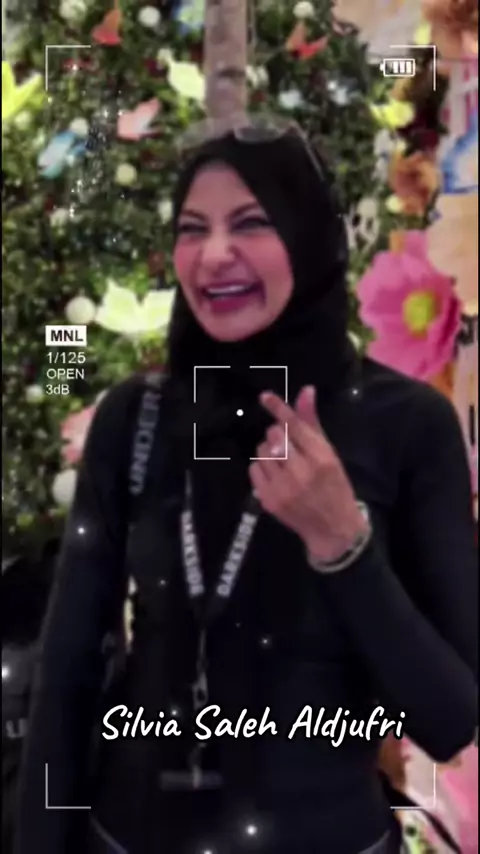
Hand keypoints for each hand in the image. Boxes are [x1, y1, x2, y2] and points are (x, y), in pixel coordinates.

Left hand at [249, 386, 368, 561]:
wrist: (332, 527)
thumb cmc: (334, 486)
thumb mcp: (329, 453)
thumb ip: (312, 423)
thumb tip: (306, 390)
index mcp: (321, 457)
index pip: (294, 426)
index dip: (278, 408)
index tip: (264, 396)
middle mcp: (301, 471)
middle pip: (274, 435)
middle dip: (279, 436)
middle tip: (289, 447)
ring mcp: (283, 487)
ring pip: (261, 451)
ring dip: (269, 452)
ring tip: (283, 463)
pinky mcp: (269, 500)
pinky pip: (254, 469)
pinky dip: (262, 468)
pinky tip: (276, 476)